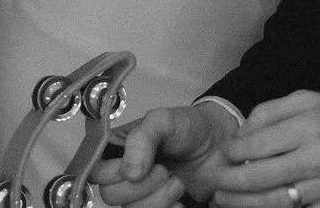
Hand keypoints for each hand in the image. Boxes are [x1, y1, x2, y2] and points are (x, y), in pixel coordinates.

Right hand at [90, 101, 239, 206]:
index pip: (95, 170)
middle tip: (165, 170)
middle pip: (110, 196)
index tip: (137, 167)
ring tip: (178, 183)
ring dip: (157, 201)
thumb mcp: (163, 120)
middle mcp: (125, 174)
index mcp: (118, 149)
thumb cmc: (190, 128)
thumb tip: (130, 172)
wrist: (224, 147)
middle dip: (139, 187)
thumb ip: (142, 138)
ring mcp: (143, 195)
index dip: (112, 173)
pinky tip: (181, 201)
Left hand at [213, 92, 319, 207]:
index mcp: (308, 125)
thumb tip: (239, 135)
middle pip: (262, 176)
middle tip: (213, 185)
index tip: (223, 155)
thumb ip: (268, 112)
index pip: (257, 143)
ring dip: (245, 205)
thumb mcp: (305, 100)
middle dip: (231, 183)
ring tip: (224, 202)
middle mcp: (319, 157)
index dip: (233, 152)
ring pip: (277, 202)